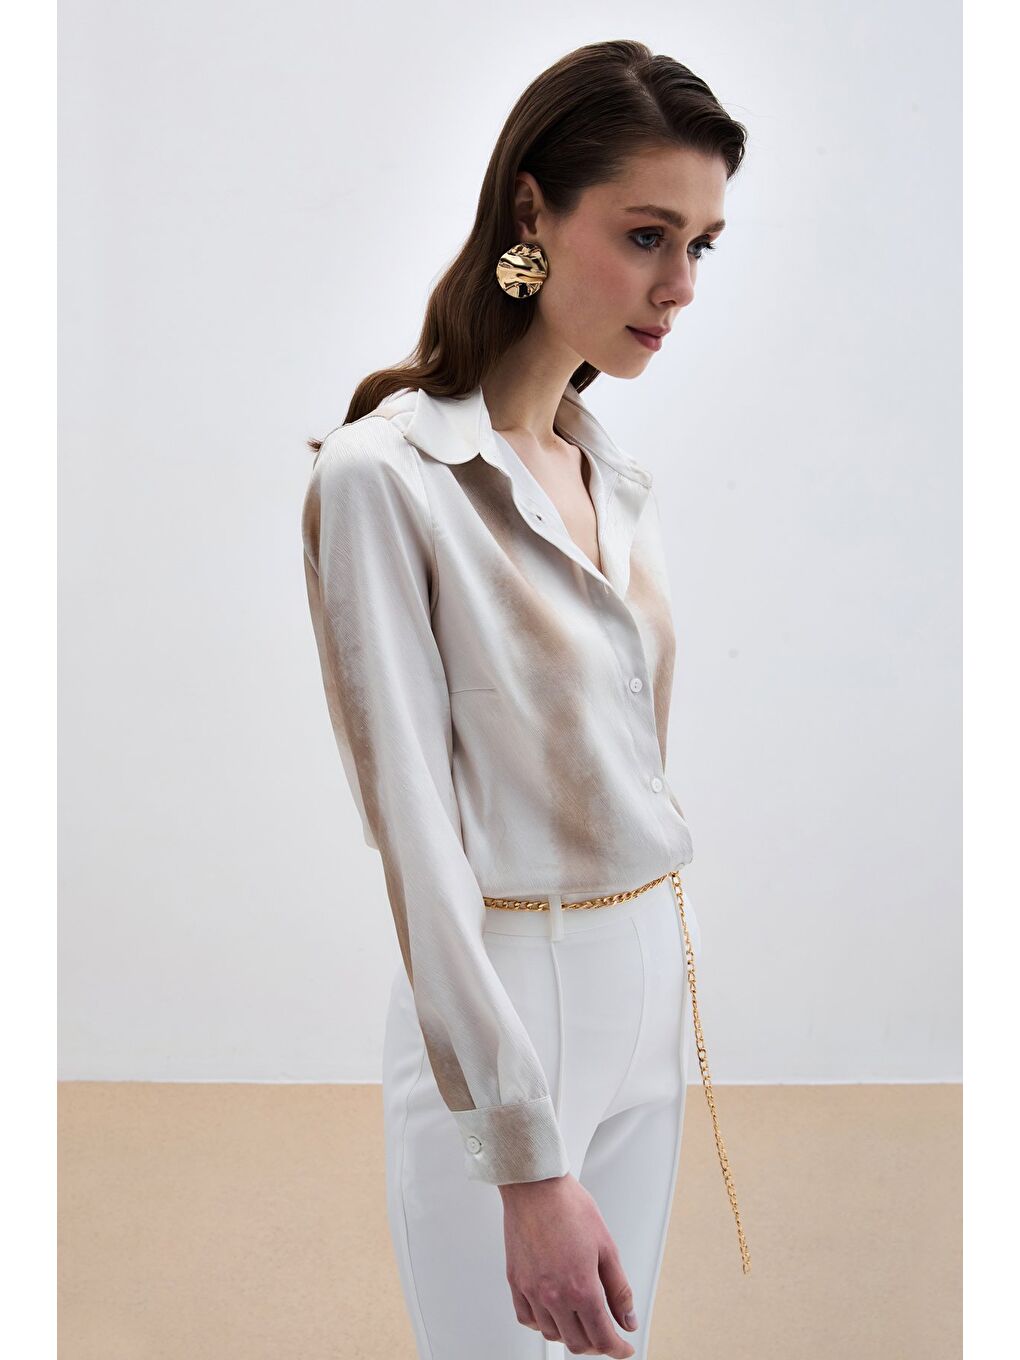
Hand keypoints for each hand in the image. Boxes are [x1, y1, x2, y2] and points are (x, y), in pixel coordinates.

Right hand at [499, 1172, 638, 1356]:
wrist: (536, 1186)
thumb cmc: (569, 1207)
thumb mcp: (607, 1246)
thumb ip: (619, 1289)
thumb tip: (627, 1319)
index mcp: (581, 1288)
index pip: (602, 1337)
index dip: (617, 1348)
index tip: (623, 1348)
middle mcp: (554, 1295)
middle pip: (578, 1342)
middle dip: (597, 1344)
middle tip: (606, 1333)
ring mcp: (531, 1290)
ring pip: (552, 1333)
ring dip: (570, 1334)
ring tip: (580, 1321)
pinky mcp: (516, 1281)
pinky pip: (527, 1318)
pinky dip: (542, 1323)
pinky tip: (552, 1312)